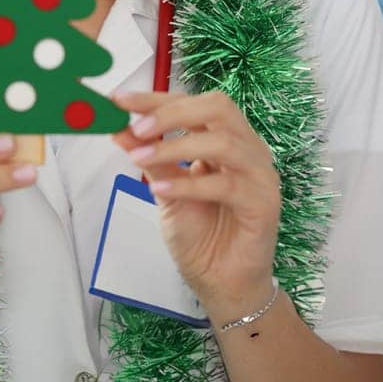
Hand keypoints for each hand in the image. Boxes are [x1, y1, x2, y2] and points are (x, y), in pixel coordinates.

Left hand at [112, 90, 280, 314]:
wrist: (221, 282)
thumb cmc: (199, 235)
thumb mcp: (164, 190)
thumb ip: (148, 158)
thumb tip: (118, 127)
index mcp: (225, 139)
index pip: (193, 104)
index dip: (156, 99)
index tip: (119, 100)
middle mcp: (247, 150)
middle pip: (218, 108)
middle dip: (172, 113)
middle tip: (137, 127)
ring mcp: (260, 175)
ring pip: (224, 142)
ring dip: (176, 147)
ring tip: (140, 159)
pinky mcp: (264, 204)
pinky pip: (226, 185)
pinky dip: (189, 185)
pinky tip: (161, 191)